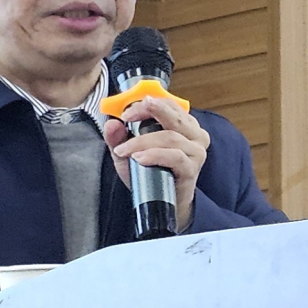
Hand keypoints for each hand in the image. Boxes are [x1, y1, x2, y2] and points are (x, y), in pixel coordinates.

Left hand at [102, 96, 208, 231]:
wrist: (164, 203)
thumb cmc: (151, 174)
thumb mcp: (129, 153)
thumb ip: (118, 138)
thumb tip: (111, 123)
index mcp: (184, 124)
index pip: (169, 104)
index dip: (148, 104)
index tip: (126, 112)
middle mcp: (195, 135)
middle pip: (172, 117)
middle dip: (147, 114)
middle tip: (126, 119)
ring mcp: (196, 152)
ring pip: (170, 137)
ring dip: (143, 142)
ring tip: (124, 150)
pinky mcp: (192, 169)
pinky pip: (175, 157)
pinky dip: (155, 155)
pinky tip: (140, 159)